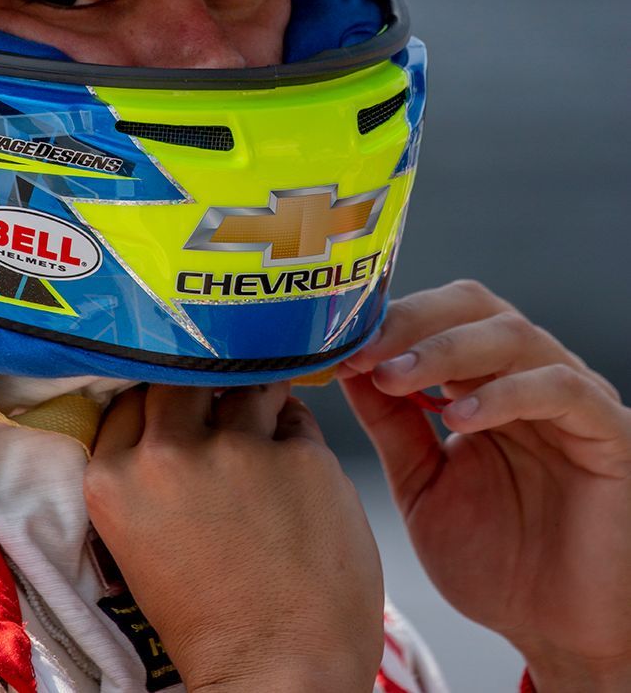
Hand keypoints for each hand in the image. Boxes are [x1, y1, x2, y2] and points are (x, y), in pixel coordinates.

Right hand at [84, 382, 382, 692]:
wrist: (278, 676)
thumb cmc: (212, 625)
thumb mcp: (140, 542)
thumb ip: (145, 472)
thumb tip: (173, 412)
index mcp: (116, 480)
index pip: (131, 398)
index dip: (160, 400)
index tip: (177, 408)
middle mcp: (169, 455)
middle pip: (181, 376)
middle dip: (203, 385)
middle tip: (222, 411)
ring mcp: (237, 450)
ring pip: (246, 384)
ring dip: (257, 404)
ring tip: (265, 450)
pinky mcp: (299, 456)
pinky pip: (298, 417)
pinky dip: (298, 436)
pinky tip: (299, 478)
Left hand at [337, 281, 630, 691]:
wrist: (555, 634)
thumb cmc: (495, 561)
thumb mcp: (422, 484)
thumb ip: (390, 424)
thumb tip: (346, 365)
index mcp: (483, 378)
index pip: (437, 314)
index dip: (386, 322)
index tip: (337, 344)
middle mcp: (528, 373)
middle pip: (473, 305)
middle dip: (411, 322)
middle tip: (364, 350)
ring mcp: (572, 395)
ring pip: (513, 334)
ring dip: (445, 349)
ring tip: (395, 379)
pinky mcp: (608, 429)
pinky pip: (560, 388)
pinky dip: (507, 392)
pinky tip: (461, 417)